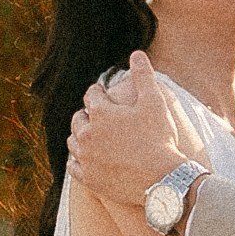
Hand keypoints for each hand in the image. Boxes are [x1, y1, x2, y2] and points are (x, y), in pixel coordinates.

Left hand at [66, 49, 195, 206]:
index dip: (98, 93)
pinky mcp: (88, 178)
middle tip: (95, 115)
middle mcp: (87, 134)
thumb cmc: (159, 139)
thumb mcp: (155, 103)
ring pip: (73, 141)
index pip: (92, 95)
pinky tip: (83, 159)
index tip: (103, 94)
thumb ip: (144, 76)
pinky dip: (77, 160)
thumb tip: (137, 54)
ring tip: (89, 136)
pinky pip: (73, 166)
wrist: (161, 181)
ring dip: (80, 136)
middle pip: (78, 118)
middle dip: (86, 114)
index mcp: (101, 113)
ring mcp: (86, 157)